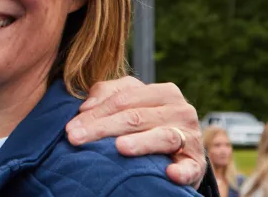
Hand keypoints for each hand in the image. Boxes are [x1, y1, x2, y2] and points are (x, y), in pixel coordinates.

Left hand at [65, 77, 204, 187]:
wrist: (181, 152)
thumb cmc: (148, 123)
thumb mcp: (130, 103)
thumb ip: (108, 96)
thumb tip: (85, 108)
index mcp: (164, 92)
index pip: (125, 98)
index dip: (95, 112)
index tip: (70, 127)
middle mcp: (181, 111)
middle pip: (137, 117)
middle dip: (103, 128)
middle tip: (76, 139)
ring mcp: (191, 137)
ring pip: (163, 136)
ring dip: (141, 143)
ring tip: (120, 147)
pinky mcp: (197, 163)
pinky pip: (190, 167)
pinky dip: (181, 171)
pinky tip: (169, 173)